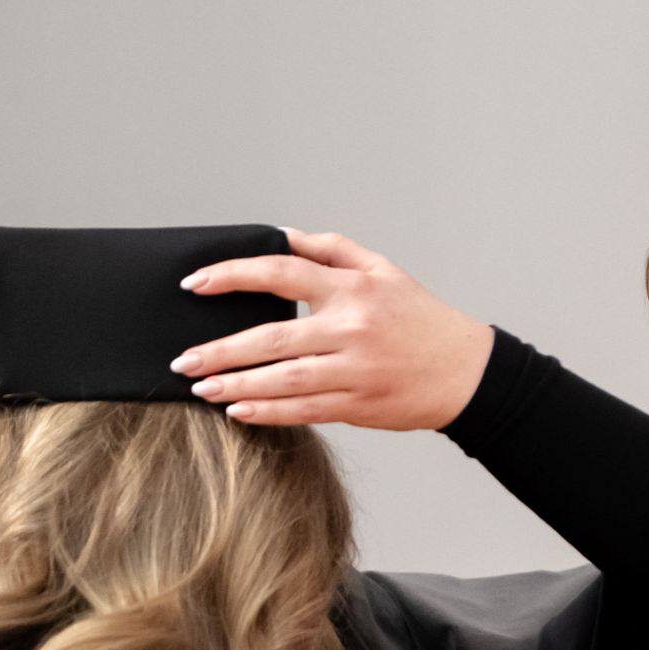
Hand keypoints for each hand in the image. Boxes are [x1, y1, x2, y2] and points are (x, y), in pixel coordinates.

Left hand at [171, 229, 493, 430]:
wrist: (465, 373)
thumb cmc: (422, 319)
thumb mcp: (383, 270)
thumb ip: (331, 250)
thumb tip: (283, 236)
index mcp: (352, 289)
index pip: (280, 272)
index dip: (232, 276)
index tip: (195, 285)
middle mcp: (351, 329)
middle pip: (271, 338)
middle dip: (220, 351)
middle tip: (183, 359)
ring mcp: (354, 371)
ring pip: (282, 380)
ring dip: (236, 385)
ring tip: (201, 388)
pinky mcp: (359, 404)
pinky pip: (304, 411)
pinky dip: (268, 412)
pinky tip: (239, 411)